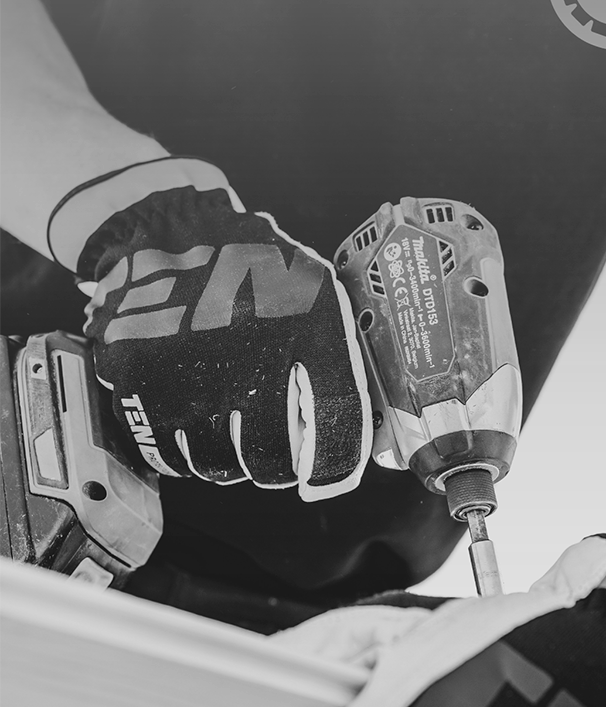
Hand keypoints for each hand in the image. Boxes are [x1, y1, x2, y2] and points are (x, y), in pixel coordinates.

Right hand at [59, 162, 370, 496]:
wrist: (164, 231)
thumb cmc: (249, 265)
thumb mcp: (313, 290)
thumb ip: (337, 352)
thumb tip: (363, 421)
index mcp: (304, 337)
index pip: (333, 425)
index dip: (334, 466)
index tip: (324, 475)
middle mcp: (248, 370)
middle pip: (269, 461)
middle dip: (275, 467)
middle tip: (271, 453)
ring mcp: (191, 386)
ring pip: (217, 465)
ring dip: (228, 461)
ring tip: (229, 433)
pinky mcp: (141, 393)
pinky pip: (168, 453)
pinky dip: (182, 453)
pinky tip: (191, 427)